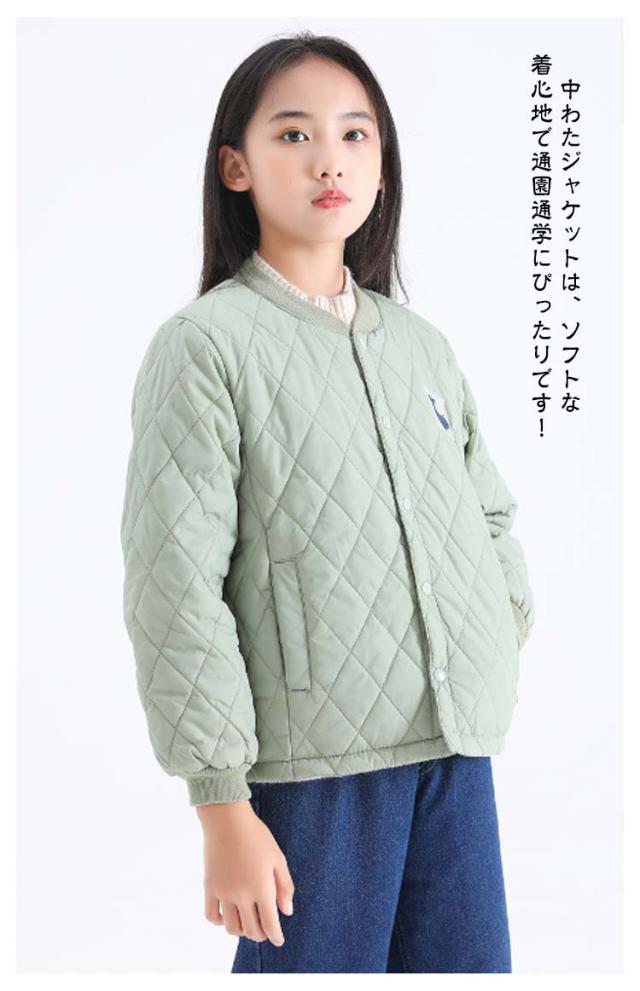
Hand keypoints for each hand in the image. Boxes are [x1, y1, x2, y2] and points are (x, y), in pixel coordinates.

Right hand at [196, 799, 294, 946]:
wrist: (227, 820)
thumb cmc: (256, 836)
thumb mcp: (278, 858)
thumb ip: (285, 887)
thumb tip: (286, 912)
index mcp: (261, 888)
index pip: (269, 923)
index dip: (276, 936)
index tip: (279, 940)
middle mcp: (241, 895)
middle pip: (251, 929)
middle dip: (261, 934)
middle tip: (265, 930)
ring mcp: (223, 892)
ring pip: (231, 927)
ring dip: (242, 931)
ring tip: (248, 922)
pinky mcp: (209, 887)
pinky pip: (211, 915)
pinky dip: (220, 922)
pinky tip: (228, 915)